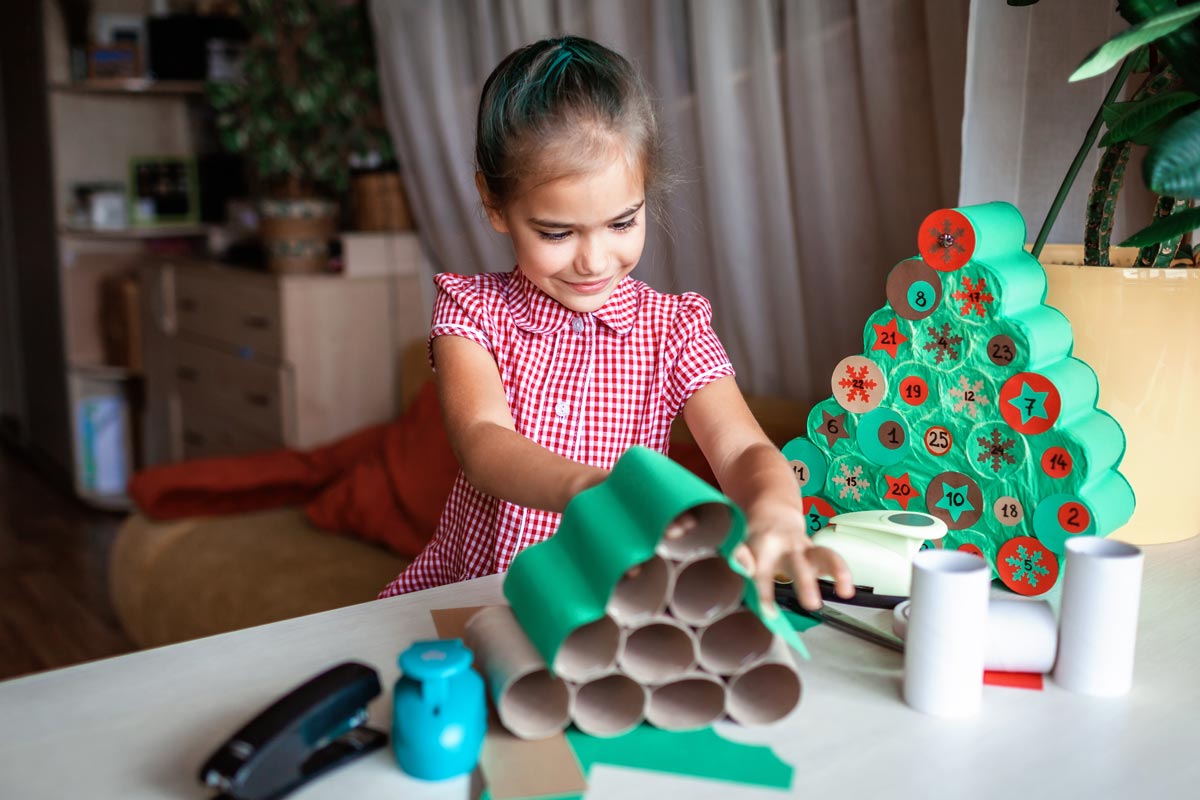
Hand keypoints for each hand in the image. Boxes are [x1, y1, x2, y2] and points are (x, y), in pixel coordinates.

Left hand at [734, 501, 854, 611]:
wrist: (771, 517)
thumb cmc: (755, 542)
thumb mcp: (741, 548)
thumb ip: (741, 560)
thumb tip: (743, 570)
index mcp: (762, 547)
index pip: (763, 573)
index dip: (764, 593)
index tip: (769, 614)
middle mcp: (786, 547)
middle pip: (797, 565)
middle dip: (806, 584)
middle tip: (812, 604)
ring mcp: (805, 548)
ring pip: (824, 555)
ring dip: (836, 571)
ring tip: (845, 590)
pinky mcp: (818, 553)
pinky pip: (833, 559)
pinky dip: (842, 572)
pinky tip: (847, 590)